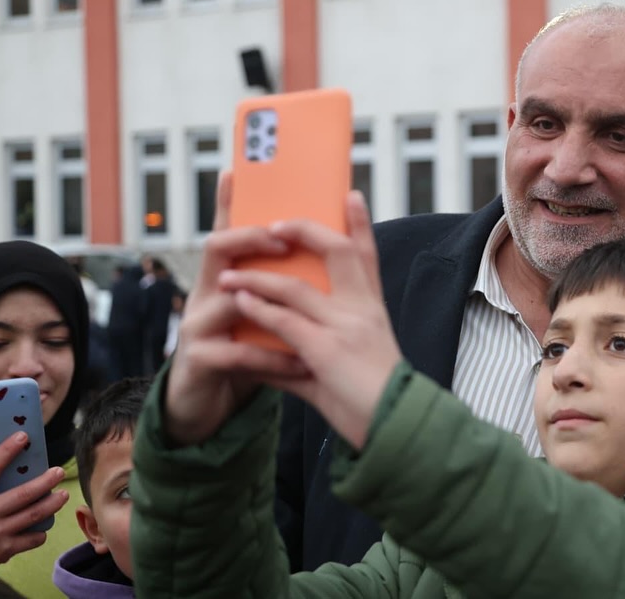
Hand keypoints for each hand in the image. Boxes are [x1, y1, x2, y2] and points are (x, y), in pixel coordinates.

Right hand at [0, 432, 68, 569]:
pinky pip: (31, 538)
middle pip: (23, 493)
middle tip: (59, 472)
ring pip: (33, 514)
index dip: (7, 450)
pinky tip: (44, 526)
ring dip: (53, 503)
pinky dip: (40, 532)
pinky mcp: (3, 550)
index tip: (22, 436)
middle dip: (46, 481)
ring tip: (63, 494)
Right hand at [164, 172, 310, 445]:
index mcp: (228, 277)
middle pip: (218, 248)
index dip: (230, 201)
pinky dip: (272, 357)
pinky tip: (299, 364)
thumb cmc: (245, 351)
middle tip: (282, 238)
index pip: (229, 229)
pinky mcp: (201, 360)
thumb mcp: (264, 313)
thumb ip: (282, 285)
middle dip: (250, 237)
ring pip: (229, 300)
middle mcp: (209, 292)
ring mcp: (198, 325)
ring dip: (267, 305)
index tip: (238, 170)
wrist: (211, 403)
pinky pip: (237, 353)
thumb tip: (318, 249)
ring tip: (303, 312)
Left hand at [218, 192, 401, 448]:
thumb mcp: (343, 371)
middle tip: (273, 223)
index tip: (349, 195)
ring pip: (296, 286)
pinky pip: (284, 320)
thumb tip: (270, 361)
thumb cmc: (373, 404)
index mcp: (373, 311)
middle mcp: (362, 310)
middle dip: (305, 230)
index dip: (360, 224)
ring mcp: (345, 326)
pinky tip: (239, 301)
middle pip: (338, 252)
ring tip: (229, 274)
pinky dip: (259, 308)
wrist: (395, 429)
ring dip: (258, 277)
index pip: (368, 257)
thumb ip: (307, 359)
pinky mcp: (326, 349)